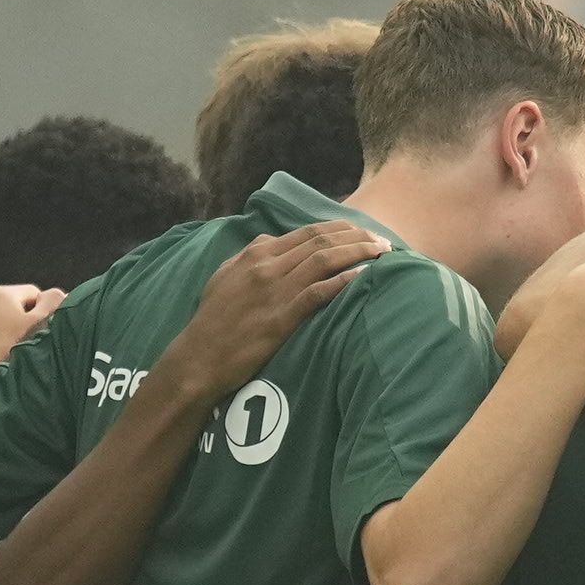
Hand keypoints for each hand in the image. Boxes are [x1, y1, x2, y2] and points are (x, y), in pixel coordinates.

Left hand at [0, 281, 66, 388]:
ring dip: (7, 338)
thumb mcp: (38, 324)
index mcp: (1, 294)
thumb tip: (58, 294)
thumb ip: (52, 303)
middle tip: (31, 347)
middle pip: (15, 310)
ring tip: (12, 358)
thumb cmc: (4, 352)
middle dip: (25, 326)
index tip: (45, 332)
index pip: (35, 294)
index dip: (45, 312)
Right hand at [161, 222, 379, 391]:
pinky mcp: (281, 317)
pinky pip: (318, 292)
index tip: (363, 232)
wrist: (200, 355)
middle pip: (321, 241)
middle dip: (358, 237)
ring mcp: (275, 290)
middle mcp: (267, 265)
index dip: (341, 229)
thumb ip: (249, 255)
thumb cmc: (214, 318)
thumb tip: (273, 240)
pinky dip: (343, 280)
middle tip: (384, 241)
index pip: (308, 231)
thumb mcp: (225, 275)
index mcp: (257, 252)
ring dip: (359, 253)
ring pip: (325, 260)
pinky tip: (364, 276)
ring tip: (383, 253)